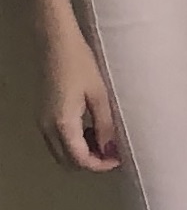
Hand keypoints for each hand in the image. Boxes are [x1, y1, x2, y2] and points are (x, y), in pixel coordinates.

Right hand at [39, 27, 117, 172]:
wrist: (57, 44)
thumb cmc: (81, 64)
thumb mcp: (100, 95)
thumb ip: (105, 125)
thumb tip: (111, 150)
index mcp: (62, 124)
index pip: (79, 159)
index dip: (100, 165)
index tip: (120, 160)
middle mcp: (47, 127)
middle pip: (67, 161)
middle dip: (91, 162)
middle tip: (114, 152)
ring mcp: (43, 121)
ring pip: (61, 152)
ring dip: (82, 152)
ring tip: (107, 139)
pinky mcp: (44, 114)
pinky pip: (58, 139)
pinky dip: (75, 141)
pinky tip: (93, 128)